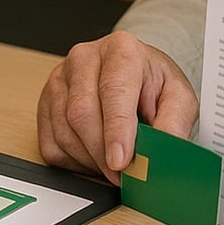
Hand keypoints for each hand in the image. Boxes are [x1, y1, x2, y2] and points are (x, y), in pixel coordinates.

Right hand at [37, 31, 197, 183]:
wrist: (135, 76)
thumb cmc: (153, 85)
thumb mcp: (178, 98)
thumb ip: (174, 122)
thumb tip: (163, 150)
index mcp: (120, 49)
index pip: (113, 90)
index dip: (116, 130)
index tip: (121, 160)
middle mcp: (84, 58)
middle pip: (82, 113)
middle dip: (102, 153)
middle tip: (123, 175)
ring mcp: (60, 79)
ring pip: (64, 132)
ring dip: (90, 160)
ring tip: (113, 163)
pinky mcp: (45, 103)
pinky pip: (51, 145)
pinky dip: (74, 162)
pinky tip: (94, 156)